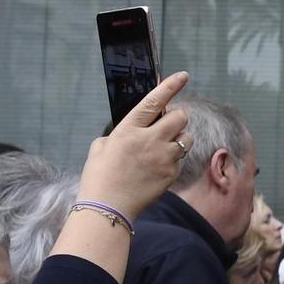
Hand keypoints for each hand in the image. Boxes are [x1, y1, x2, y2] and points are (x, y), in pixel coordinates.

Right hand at [76, 72, 191, 219]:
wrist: (107, 208)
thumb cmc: (98, 177)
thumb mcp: (99, 148)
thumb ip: (118, 135)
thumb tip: (130, 134)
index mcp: (129, 129)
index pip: (154, 101)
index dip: (170, 86)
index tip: (183, 76)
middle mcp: (149, 140)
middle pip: (180, 118)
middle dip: (176, 118)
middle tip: (166, 126)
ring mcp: (163, 158)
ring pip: (186, 139)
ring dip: (179, 139)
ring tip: (164, 148)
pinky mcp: (171, 174)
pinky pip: (180, 160)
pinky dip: (173, 160)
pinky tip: (158, 168)